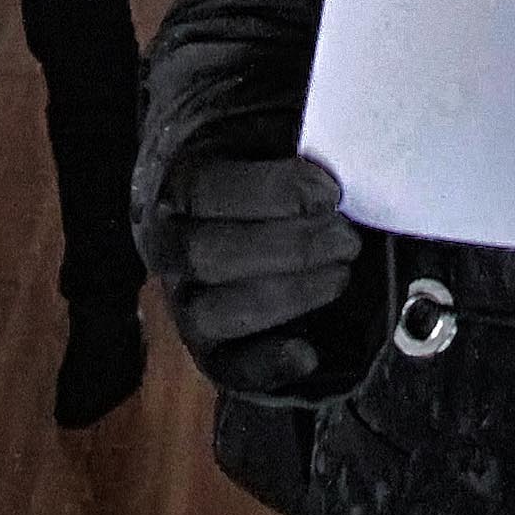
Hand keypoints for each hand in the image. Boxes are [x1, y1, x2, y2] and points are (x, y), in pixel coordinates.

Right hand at [146, 154, 370, 388]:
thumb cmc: (273, 179)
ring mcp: (184, 304)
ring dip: (288, 296)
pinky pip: (227, 369)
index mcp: (177, 188)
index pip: (208, 190)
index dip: (273, 192)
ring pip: (215, 313)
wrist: (252, 220)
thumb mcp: (274, 144)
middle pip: (210, 255)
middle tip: (346, 238)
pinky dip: (268, 365)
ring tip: (341, 275)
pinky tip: (307, 353)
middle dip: (290, 247)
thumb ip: (297, 149)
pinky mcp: (210, 351)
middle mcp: (169, 249)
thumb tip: (342, 155)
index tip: (330, 192)